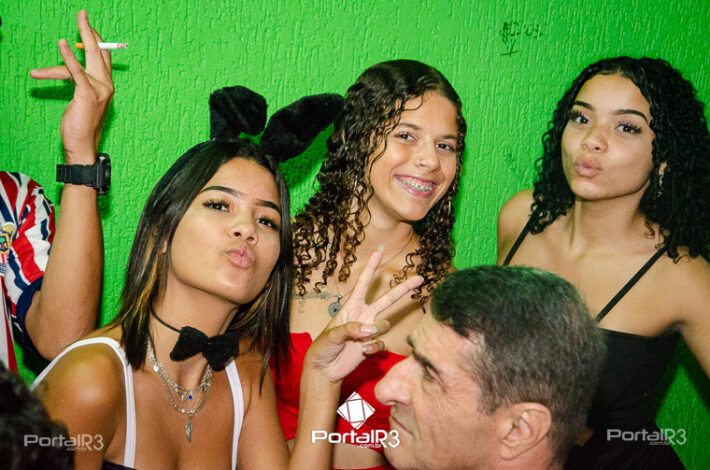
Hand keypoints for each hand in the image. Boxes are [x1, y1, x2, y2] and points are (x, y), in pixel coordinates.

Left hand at [30, 10, 113, 163]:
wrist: (82, 145)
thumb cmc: (80, 125)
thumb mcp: (79, 99)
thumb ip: (77, 82)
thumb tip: (65, 69)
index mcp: (107, 86)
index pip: (103, 57)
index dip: (96, 40)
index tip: (87, 27)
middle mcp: (106, 85)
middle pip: (98, 52)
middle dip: (89, 31)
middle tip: (82, 13)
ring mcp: (99, 90)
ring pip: (83, 61)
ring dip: (71, 48)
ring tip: (67, 32)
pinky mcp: (87, 94)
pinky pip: (76, 71)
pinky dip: (68, 57)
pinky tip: (62, 44)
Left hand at [305, 250, 423, 383]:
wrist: (324, 369)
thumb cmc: (323, 347)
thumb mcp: (332, 334)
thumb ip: (351, 329)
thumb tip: (371, 329)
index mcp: (352, 307)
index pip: (364, 284)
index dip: (371, 267)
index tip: (379, 252)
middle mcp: (364, 316)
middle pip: (387, 299)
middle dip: (403, 289)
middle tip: (419, 278)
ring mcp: (369, 331)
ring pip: (385, 325)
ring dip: (376, 331)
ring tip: (361, 340)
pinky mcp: (372, 346)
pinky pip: (381, 343)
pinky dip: (373, 347)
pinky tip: (361, 351)